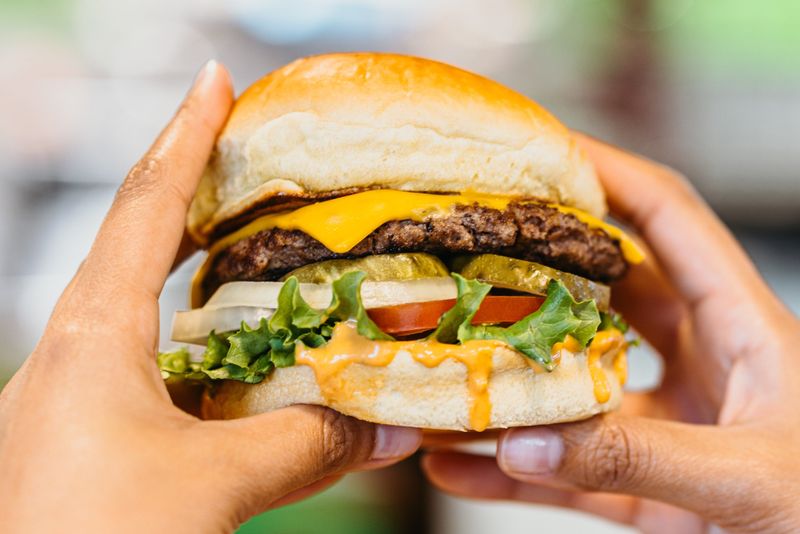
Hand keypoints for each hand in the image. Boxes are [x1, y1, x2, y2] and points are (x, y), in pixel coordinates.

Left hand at [0, 61, 420, 532]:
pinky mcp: (97, 442)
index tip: (216, 80)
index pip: (145, 207)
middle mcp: (76, 355)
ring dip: (208, 284)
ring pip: (156, 316)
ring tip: (264, 255)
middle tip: (248, 159)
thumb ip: (304, 447)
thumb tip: (390, 426)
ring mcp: (82, 399)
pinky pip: (164, 375)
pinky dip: (214, 360)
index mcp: (89, 337)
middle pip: (141, 245)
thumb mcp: (210, 488)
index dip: (186, 136)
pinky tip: (252, 372)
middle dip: (193, 193)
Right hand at [423, 134, 799, 532]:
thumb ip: (638, 458)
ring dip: (508, 385)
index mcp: (742, 328)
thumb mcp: (751, 477)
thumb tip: (523, 442)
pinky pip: (571, 470)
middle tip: (466, 251)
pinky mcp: (651, 486)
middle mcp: (701, 364)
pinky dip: (513, 473)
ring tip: (442, 372)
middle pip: (602, 294)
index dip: (609, 173)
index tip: (542, 147)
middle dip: (534, 270)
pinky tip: (459, 468)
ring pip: (573, 390)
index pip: (669, 219)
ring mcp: (672, 426)